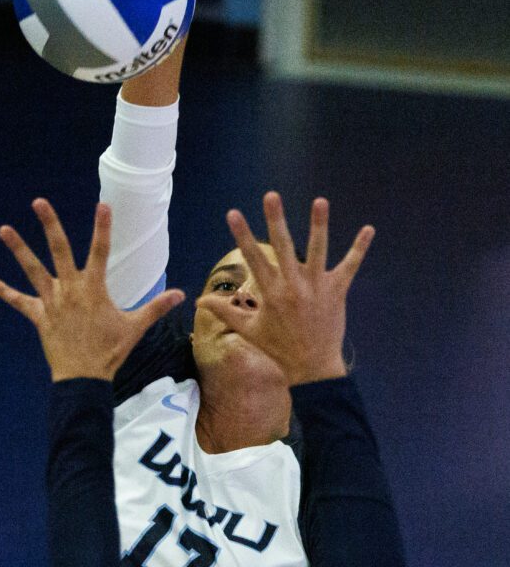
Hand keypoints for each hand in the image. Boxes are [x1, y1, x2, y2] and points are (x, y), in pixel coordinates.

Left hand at [0, 199, 183, 381]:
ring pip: (33, 270)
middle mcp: (70, 289)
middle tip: (38, 202)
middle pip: (59, 250)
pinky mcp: (39, 316)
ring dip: (19, 249)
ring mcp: (52, 302)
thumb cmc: (111, 351)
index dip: (102, 227)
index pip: (100, 251)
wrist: (84, 378)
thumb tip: (181, 294)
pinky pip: (19, 302)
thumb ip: (156, 307)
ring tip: (4, 230)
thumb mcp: (135, 327)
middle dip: (49, 225)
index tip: (103, 205)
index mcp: (94, 288)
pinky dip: (3, 292)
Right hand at [196, 194, 374, 385]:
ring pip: (318, 251)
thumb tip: (198, 301)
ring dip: (319, 225)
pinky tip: (368, 229)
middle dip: (276, 220)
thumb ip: (224, 311)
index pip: (252, 258)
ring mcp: (316, 288)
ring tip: (320, 201)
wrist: (311, 370)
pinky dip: (359, 249)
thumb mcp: (248, 330)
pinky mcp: (336, 292)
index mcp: (270, 293)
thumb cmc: (277, 350)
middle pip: (283, 247)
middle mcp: (293, 286)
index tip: (233, 213)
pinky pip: (350, 267)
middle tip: (271, 196)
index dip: (241, 235)